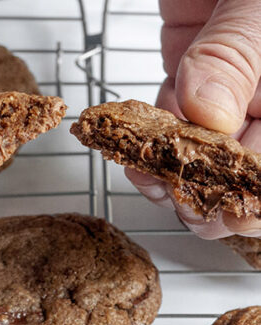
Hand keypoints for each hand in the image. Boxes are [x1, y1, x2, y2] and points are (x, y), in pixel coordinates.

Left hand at [128, 0, 260, 238]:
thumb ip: (238, 57)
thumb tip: (207, 114)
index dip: (244, 200)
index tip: (208, 209)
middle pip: (237, 174)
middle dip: (200, 192)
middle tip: (170, 194)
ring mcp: (230, 93)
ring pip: (200, 155)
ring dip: (168, 170)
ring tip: (145, 173)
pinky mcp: (193, 77)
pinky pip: (173, 122)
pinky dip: (152, 137)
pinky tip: (138, 143)